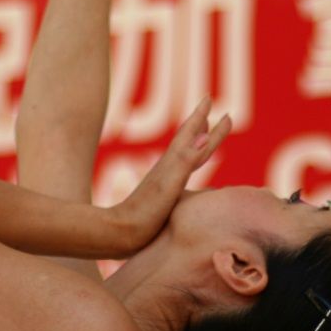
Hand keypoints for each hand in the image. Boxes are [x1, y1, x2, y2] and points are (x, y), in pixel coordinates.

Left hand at [109, 98, 231, 253]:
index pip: (191, 135)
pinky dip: (189, 163)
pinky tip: (188, 168)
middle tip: (210, 105)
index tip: (210, 98)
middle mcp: (168, 168)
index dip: (202, 117)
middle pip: (187, 139)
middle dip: (200, 122)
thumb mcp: (169, 185)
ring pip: (184, 153)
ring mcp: (164, 180)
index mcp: (173, 163)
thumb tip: (203, 135)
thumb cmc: (146, 212)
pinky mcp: (162, 195)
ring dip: (195, 139)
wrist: (120, 233)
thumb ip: (186, 160)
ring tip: (203, 131)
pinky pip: (181, 171)